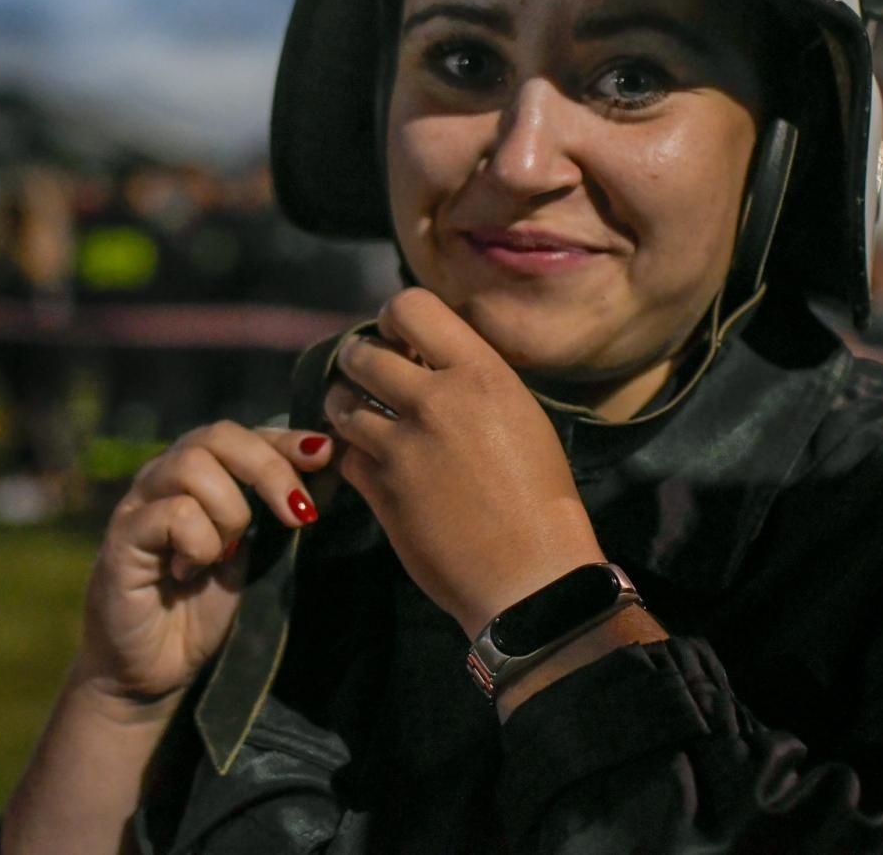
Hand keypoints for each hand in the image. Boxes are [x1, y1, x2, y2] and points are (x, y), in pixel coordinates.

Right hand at [77, 422, 332, 705]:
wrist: (152, 670)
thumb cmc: (203, 609)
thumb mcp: (253, 552)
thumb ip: (273, 510)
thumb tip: (322, 465)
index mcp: (198, 474)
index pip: (243, 434)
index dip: (286, 439)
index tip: (326, 455)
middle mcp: (164, 477)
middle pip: (218, 435)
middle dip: (270, 470)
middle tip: (299, 517)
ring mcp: (139, 503)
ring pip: (194, 467)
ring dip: (229, 514)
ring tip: (223, 555)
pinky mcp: (122, 537)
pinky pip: (173, 514)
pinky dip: (199, 544)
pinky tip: (189, 572)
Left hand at [325, 288, 605, 636]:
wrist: (532, 576)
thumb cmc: (541, 498)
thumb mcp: (520, 416)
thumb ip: (471, 381)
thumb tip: (428, 358)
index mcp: (480, 374)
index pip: (411, 306)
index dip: (394, 318)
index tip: (399, 339)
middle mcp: (436, 401)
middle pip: (362, 353)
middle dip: (359, 360)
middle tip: (369, 376)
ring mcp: (402, 447)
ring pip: (341, 403)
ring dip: (347, 406)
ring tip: (362, 416)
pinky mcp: (380, 490)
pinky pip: (346, 454)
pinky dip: (354, 455)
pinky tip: (375, 463)